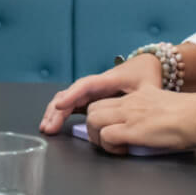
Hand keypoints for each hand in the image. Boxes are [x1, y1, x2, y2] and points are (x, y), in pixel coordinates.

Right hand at [38, 54, 162, 132]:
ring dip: (54, 113)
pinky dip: (60, 115)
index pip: (85, 86)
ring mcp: (89, 93)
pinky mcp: (89, 99)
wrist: (145, 66)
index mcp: (107, 80)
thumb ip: (145, 97)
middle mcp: (93, 85)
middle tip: (49, 127)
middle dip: (56, 111)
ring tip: (46, 128)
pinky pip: (70, 105)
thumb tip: (141, 110)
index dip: (72, 95)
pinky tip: (52, 126)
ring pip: (66, 100)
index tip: (60, 105)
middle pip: (69, 94)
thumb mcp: (148, 85)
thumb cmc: (146, 75)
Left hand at [82, 89, 195, 152]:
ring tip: (111, 146)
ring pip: (93, 120)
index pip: (106, 99)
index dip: (101, 115)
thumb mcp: (165, 106)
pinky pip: (106, 136)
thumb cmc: (193, 115)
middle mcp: (130, 102)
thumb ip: (150, 111)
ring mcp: (129, 114)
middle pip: (93, 108)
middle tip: (105, 139)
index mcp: (138, 95)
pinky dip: (109, 147)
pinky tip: (122, 151)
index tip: (107, 127)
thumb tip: (146, 126)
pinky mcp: (133, 130)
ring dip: (97, 136)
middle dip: (93, 125)